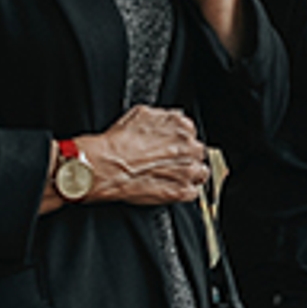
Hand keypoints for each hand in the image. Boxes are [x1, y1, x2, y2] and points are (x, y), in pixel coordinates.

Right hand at [54, 105, 207, 209]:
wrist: (106, 166)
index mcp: (181, 126)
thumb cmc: (117, 143)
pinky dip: (183, 192)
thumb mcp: (140, 114)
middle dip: (186, 157)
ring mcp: (187, 170)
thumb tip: (168, 119)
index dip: (181, 142)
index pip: (192, 134)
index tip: (173, 148)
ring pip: (200, 172)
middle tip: (170, 163)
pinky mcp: (181, 191)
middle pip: (197, 152)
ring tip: (172, 176)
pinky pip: (193, 192)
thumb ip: (162, 117)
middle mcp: (188, 147)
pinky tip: (170, 188)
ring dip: (189, 175)